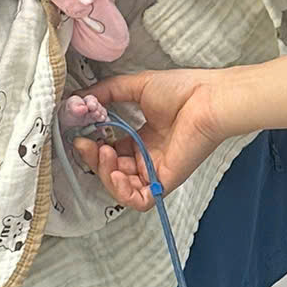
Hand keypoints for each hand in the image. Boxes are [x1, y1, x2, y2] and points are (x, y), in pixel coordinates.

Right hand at [71, 70, 229, 206]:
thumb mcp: (136, 86)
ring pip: (120, 187)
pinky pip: (139, 200)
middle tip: (85, 144)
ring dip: (104, 173)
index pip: (110, 152)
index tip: (80, 134)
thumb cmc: (180, 90)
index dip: (92, 147)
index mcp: (142, 138)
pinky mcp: (165, 182)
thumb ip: (107, 92)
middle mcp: (147, 157)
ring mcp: (155, 171)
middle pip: (111, 171)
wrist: (207, 99)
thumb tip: (79, 98)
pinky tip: (116, 173)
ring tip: (103, 153)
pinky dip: (122, 192)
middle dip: (93, 160)